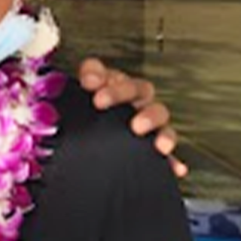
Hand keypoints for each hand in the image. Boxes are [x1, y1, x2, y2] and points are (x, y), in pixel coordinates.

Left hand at [78, 57, 186, 177]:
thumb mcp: (68, 113)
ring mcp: (147, 124)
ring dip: (151, 118)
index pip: (108, 73)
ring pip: (159, 113)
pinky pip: (169, 154)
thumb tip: (71, 91)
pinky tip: (174, 167)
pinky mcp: (154, 150)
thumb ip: (66, 99)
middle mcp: (133, 102)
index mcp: (111, 89)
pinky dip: (172, 160)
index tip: (86, 82)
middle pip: (137, 87)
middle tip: (100, 101)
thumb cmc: (78, 130)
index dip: (98, 73)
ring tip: (138, 128)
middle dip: (120, 91)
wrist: (86, 167)